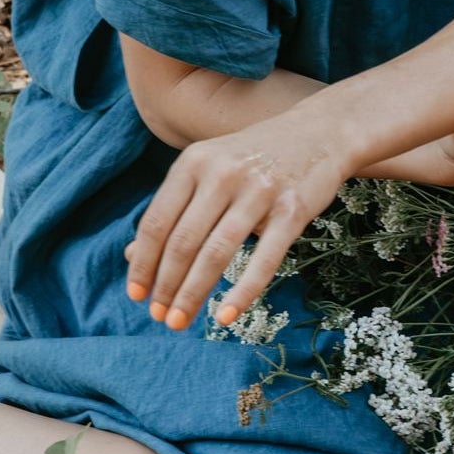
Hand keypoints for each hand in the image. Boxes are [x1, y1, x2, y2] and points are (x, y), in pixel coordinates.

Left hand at [122, 102, 351, 331]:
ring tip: (181, 321)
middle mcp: (222, 173)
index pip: (157, 222)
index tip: (136, 295)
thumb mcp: (210, 169)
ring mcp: (259, 190)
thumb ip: (175, 208)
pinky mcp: (292, 210)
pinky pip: (263, 259)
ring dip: (194, 294)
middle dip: (166, 286)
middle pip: (183, 242)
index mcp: (194, 162)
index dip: (143, 263)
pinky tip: (226, 315)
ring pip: (216, 253)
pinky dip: (243, 292)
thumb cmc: (256, 156)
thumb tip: (133, 256)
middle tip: (160, 318)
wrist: (321, 131)